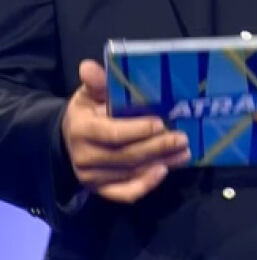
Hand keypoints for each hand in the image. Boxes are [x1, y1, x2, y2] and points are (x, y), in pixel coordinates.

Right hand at [61, 60, 190, 202]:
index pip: (113, 134)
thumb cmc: (87, 110)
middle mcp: (85, 157)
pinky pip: (124, 193)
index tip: (161, 123)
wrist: (69, 138)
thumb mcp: (89, 93)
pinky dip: (144, 185)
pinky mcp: (100, 190)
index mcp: (82, 129)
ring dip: (160, 163)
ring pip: (130, 173)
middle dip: (157, 147)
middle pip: (126, 156)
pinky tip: (163, 172)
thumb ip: (96, 82)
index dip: (138, 130)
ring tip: (183, 152)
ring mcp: (92, 177)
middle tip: (182, 138)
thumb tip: (89, 66)